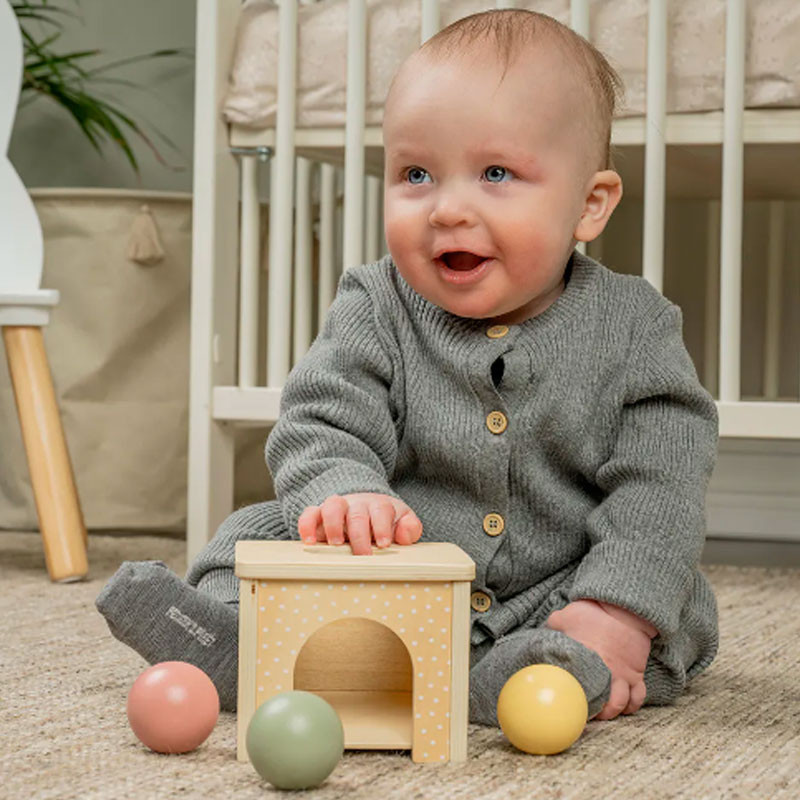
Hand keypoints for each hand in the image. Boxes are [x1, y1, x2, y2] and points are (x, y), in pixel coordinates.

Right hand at [297, 493, 422, 554]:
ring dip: (333, 524)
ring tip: (336, 544)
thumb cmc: (386, 521)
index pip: (382, 511)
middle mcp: (357, 504)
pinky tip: (309, 541)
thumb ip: (410, 528)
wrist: (366, 506)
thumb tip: (404, 534)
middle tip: (363, 555)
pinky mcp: (319, 514)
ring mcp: (338, 507)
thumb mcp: (403, 522)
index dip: (382, 527)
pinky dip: (307, 524)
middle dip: (360, 535)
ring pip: (332, 506)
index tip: (383, 544)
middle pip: (357, 513)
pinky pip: (310, 513)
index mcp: (380, 506)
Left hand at [545, 599, 656, 719]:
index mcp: (584, 659)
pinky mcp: (636, 673)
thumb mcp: (565, 616)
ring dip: (612, 712)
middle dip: (593, 713)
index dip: (568, 700)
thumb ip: (552, 629)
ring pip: (621, 704)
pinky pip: (638, 697)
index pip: (574, 687)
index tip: (562, 705)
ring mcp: (622, 674)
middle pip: (600, 703)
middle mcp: (605, 671)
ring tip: (602, 714)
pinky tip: (623, 707)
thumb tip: (536, 637)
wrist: (624, 609)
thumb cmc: (593, 612)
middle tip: (584, 714)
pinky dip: (632, 705)